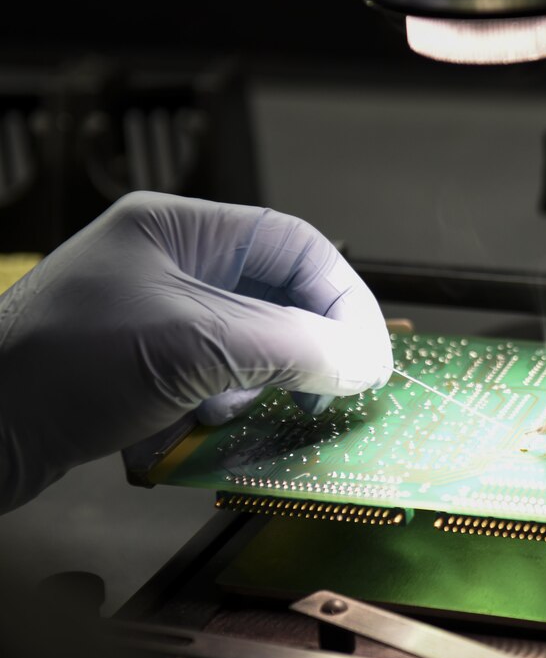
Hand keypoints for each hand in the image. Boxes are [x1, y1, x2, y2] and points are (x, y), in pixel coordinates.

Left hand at [0, 191, 391, 511]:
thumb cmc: (65, 366)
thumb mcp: (193, 345)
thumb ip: (291, 346)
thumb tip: (366, 360)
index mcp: (180, 230)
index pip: (294, 245)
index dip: (341, 297)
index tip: (368, 355)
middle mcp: (171, 264)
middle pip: (276, 294)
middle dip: (303, 345)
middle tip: (326, 392)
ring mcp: (154, 315)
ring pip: (250, 342)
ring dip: (255, 382)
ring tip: (229, 410)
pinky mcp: (140, 365)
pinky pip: (213, 376)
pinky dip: (217, 405)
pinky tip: (189, 427)